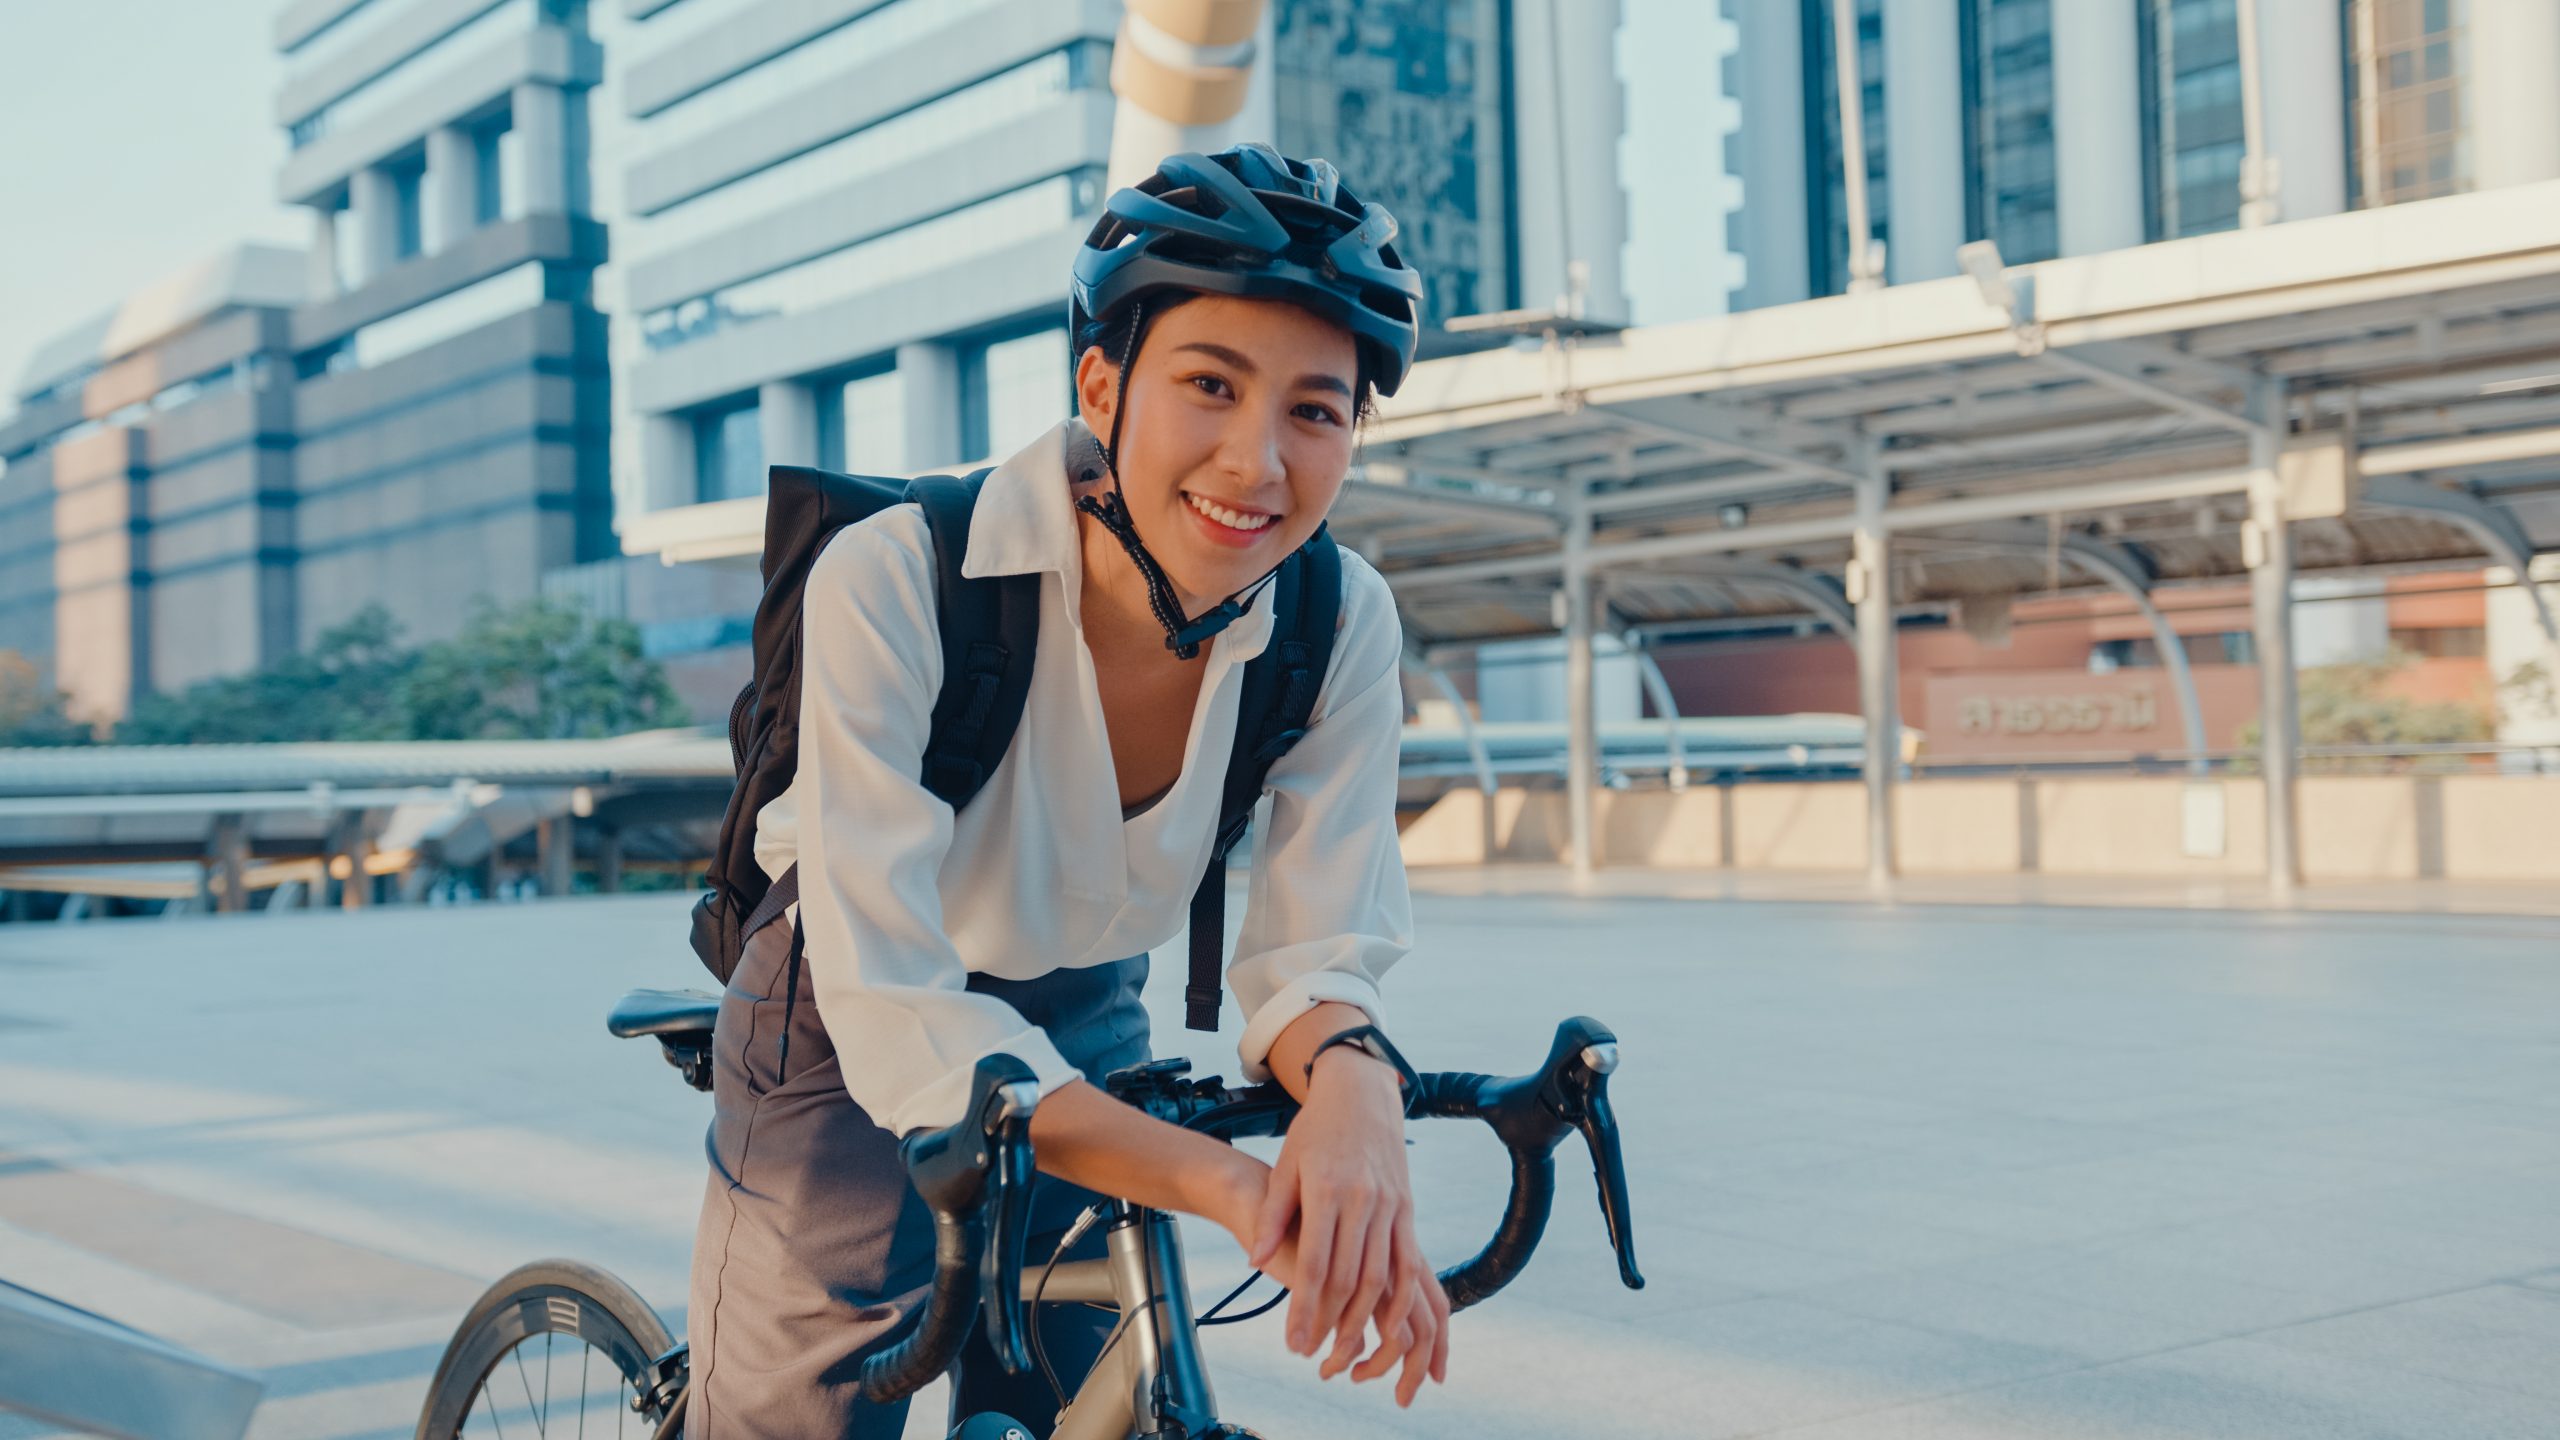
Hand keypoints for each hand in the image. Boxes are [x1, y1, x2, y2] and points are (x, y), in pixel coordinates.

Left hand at [1249, 1050, 1448, 1405]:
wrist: (1361, 1093)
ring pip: (1383, 1276)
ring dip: (1366, 1321)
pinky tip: (1390, 1326)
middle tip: (1313, 1357)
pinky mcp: (1406, 1208)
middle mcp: (1362, 1199)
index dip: (1305, 1308)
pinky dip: (1401, 1298)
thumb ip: (1274, 1215)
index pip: (1317, 1263)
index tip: (1293, 1343)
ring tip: (1347, 1354)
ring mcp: (1390, 1204)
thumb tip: (1255, 1259)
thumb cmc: (1315, 1130)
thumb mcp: (1286, 1166)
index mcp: (1326, 1189)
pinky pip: (1409, 1262)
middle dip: (1332, 1325)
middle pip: (1350, 1278)